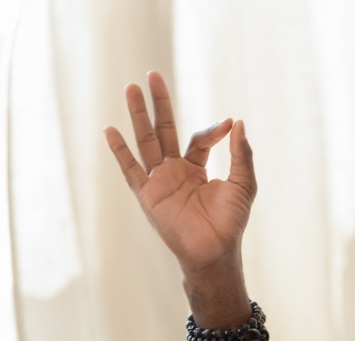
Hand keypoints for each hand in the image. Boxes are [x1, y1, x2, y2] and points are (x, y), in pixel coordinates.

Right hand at [104, 71, 256, 278]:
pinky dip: (120, 151)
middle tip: (152, 75)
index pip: (197, 138)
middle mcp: (174, 171)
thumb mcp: (243, 184)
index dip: (212, 130)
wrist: (216, 251)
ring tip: (131, 88)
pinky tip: (110, 130)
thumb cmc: (230, 222)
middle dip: (158, 104)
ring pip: (146, 142)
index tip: (228, 125)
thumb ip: (241, 154)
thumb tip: (237, 123)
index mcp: (196, 168)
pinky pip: (130, 170)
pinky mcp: (147, 195)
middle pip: (163, 130)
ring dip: (138, 115)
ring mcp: (159, 181)